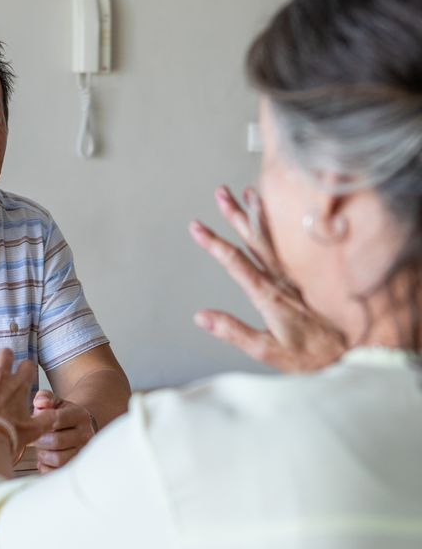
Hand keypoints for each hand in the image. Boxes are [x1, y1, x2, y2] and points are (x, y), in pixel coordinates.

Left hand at [0, 349, 52, 451]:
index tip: (23, 373)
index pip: (27, 365)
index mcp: (18, 385)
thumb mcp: (33, 431)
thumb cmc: (6, 436)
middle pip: (5, 354)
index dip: (26, 368)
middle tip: (3, 366)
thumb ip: (46, 420)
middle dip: (5, 358)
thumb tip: (54, 415)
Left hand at [31, 390, 94, 472]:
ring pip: (58, 460)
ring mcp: (82, 453)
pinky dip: (46, 467)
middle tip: (36, 437)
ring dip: (43, 454)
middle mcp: (86, 435)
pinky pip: (56, 472)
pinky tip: (45, 458)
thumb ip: (44, 397)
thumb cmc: (61, 416)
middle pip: (56, 441)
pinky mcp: (76, 467)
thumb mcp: (54, 402)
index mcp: (80, 416)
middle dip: (40, 440)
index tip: (35, 423)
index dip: (40, 422)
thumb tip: (40, 403)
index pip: (57, 419)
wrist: (76, 429)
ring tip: (42, 448)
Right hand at [189, 185, 346, 371]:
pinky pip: (290, 245)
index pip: (236, 263)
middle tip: (220, 193)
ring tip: (245, 192)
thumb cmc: (308, 356)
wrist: (351, 354)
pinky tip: (274, 216)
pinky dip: (280, 227)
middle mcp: (282, 280)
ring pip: (274, 238)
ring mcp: (296, 276)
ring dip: (258, 214)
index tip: (197, 227)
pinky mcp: (307, 277)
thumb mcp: (267, 351)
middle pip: (255, 240)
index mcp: (269, 295)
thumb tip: (201, 316)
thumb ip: (234, 332)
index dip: (214, 243)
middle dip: (235, 215)